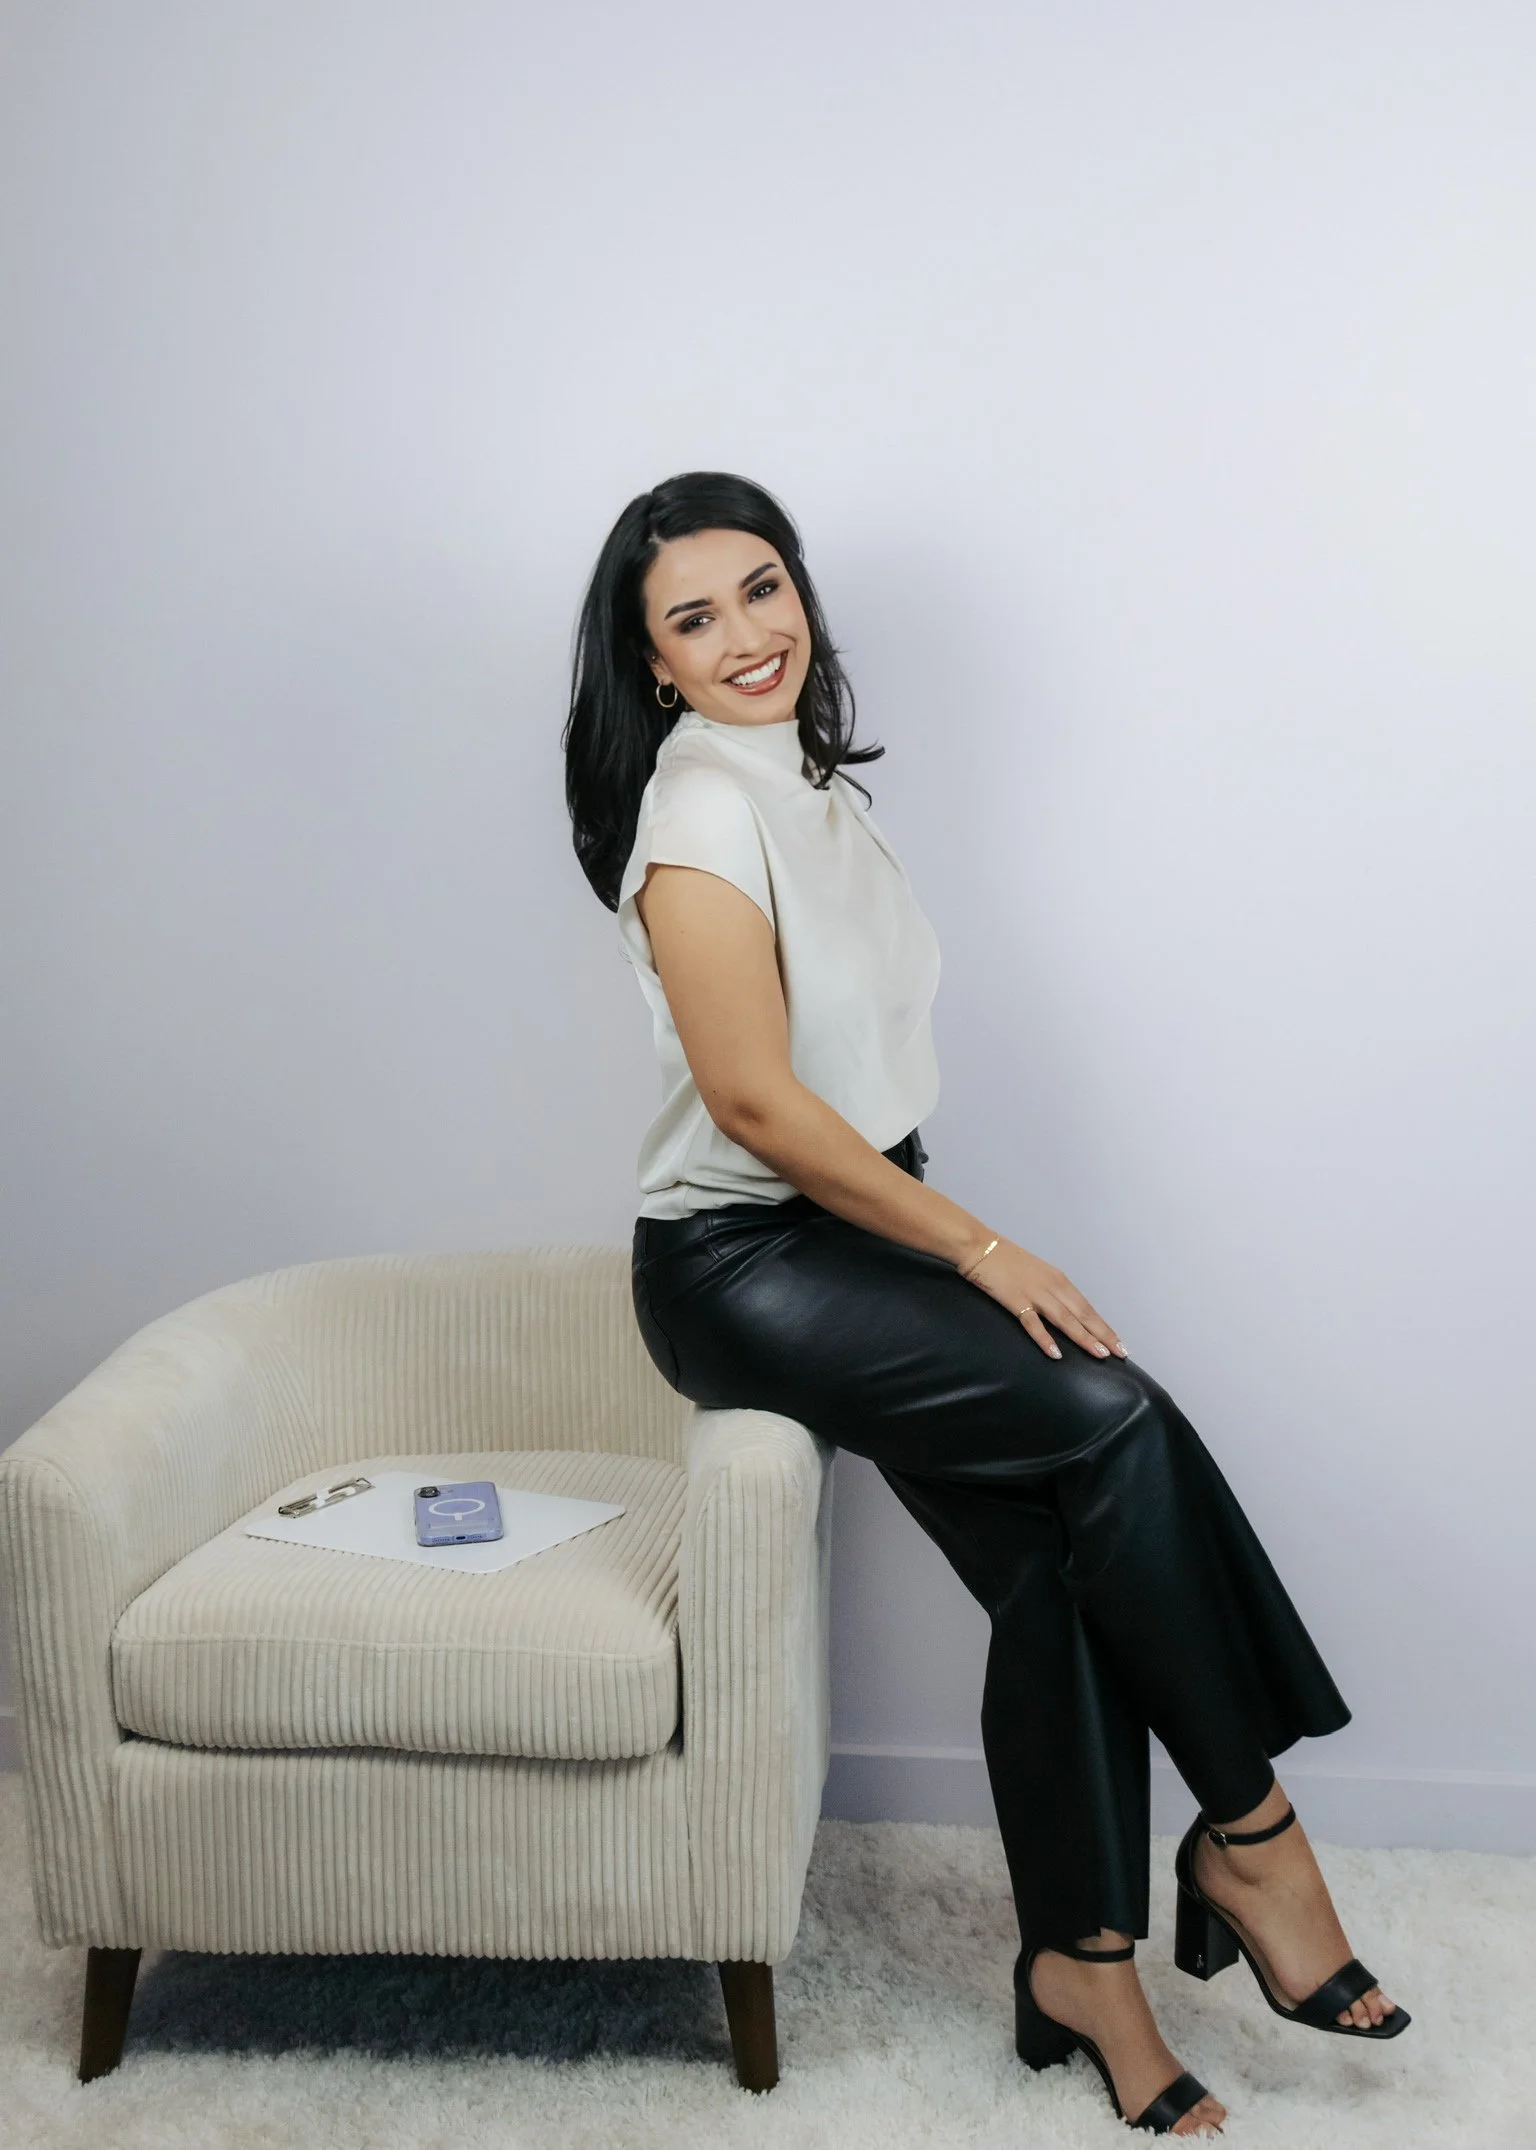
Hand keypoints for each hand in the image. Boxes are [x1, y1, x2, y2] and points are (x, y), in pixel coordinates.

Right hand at [960, 1238, 1128, 1361]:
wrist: (980, 1247)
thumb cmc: (1007, 1260)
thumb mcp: (1037, 1274)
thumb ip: (1051, 1292)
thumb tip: (1066, 1313)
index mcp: (1059, 1280)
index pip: (1087, 1308)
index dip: (1104, 1327)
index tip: (1119, 1343)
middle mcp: (1053, 1287)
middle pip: (1083, 1315)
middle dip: (1103, 1335)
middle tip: (1121, 1353)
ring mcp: (1035, 1294)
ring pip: (1065, 1319)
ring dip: (1084, 1337)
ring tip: (1100, 1354)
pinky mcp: (1016, 1300)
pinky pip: (1033, 1323)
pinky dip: (1045, 1338)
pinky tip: (1056, 1353)